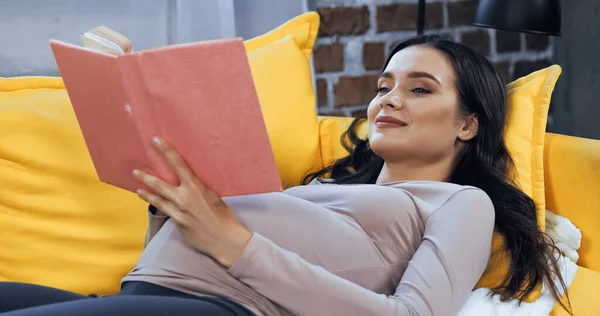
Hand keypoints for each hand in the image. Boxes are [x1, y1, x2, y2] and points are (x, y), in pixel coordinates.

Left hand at [133, 137, 252, 267]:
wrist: (224, 239)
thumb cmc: (224, 216)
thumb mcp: (213, 196)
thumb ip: (198, 188)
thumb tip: (190, 183)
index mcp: (195, 187)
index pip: (178, 164)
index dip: (166, 151)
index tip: (156, 141)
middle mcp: (183, 198)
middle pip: (159, 184)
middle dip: (146, 176)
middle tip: (135, 171)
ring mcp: (178, 212)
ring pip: (157, 200)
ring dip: (146, 193)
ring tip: (138, 188)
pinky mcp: (177, 224)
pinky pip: (166, 212)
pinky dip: (160, 207)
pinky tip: (156, 204)